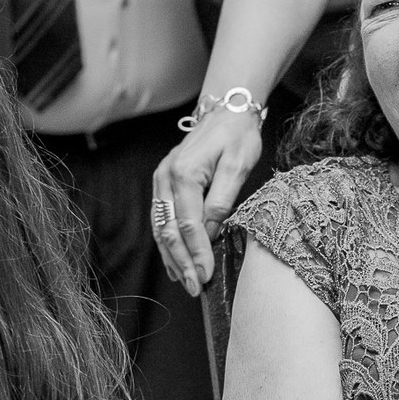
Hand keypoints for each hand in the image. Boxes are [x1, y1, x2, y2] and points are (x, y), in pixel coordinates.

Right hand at [151, 108, 263, 293]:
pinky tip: (175, 261)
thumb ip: (223, 200)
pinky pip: (161, 219)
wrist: (225, 111)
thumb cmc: (237, 136)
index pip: (189, 224)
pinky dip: (167, 243)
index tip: (205, 276)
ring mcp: (161, 180)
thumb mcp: (238, 165)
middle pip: (170, 230)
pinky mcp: (163, 183)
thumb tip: (210, 232)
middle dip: (182, 262)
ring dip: (172, 257)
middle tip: (194, 288)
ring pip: (161, 227)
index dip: (197, 254)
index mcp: (184, 173)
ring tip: (183, 281)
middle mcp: (166, 177)